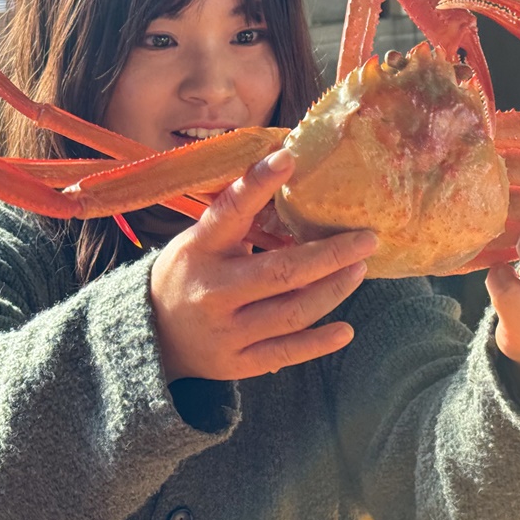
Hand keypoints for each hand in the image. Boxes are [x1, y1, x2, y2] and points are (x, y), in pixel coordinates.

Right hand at [150, 148, 376, 381]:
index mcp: (201, 249)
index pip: (230, 211)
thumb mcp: (201, 240)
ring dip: (333, 290)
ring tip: (359, 269)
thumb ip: (240, 219)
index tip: (289, 157)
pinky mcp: (238, 362)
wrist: (153, 336)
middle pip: (281, 272)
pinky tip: (346, 329)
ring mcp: (226, 331)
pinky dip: (319, 342)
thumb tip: (292, 175)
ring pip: (292, 312)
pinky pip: (286, 352)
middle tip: (367, 238)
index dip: (258, 183)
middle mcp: (213, 290)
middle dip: (330, 254)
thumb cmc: (191, 273)